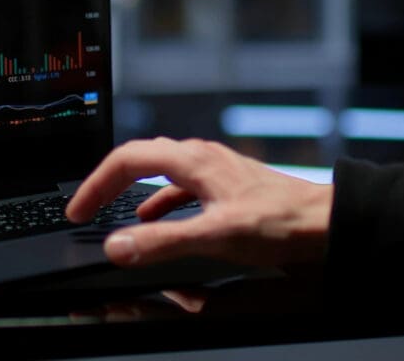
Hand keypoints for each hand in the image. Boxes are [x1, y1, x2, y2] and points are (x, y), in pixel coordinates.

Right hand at [65, 137, 332, 268]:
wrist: (325, 222)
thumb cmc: (280, 223)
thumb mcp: (214, 236)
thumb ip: (162, 242)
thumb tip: (118, 246)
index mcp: (193, 161)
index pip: (127, 159)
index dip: (96, 183)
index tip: (79, 209)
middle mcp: (201, 158)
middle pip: (140, 159)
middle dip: (108, 183)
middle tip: (87, 207)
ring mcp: (215, 170)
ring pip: (161, 172)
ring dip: (133, 192)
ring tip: (114, 215)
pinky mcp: (226, 186)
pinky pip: (181, 187)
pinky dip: (160, 202)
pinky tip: (159, 221)